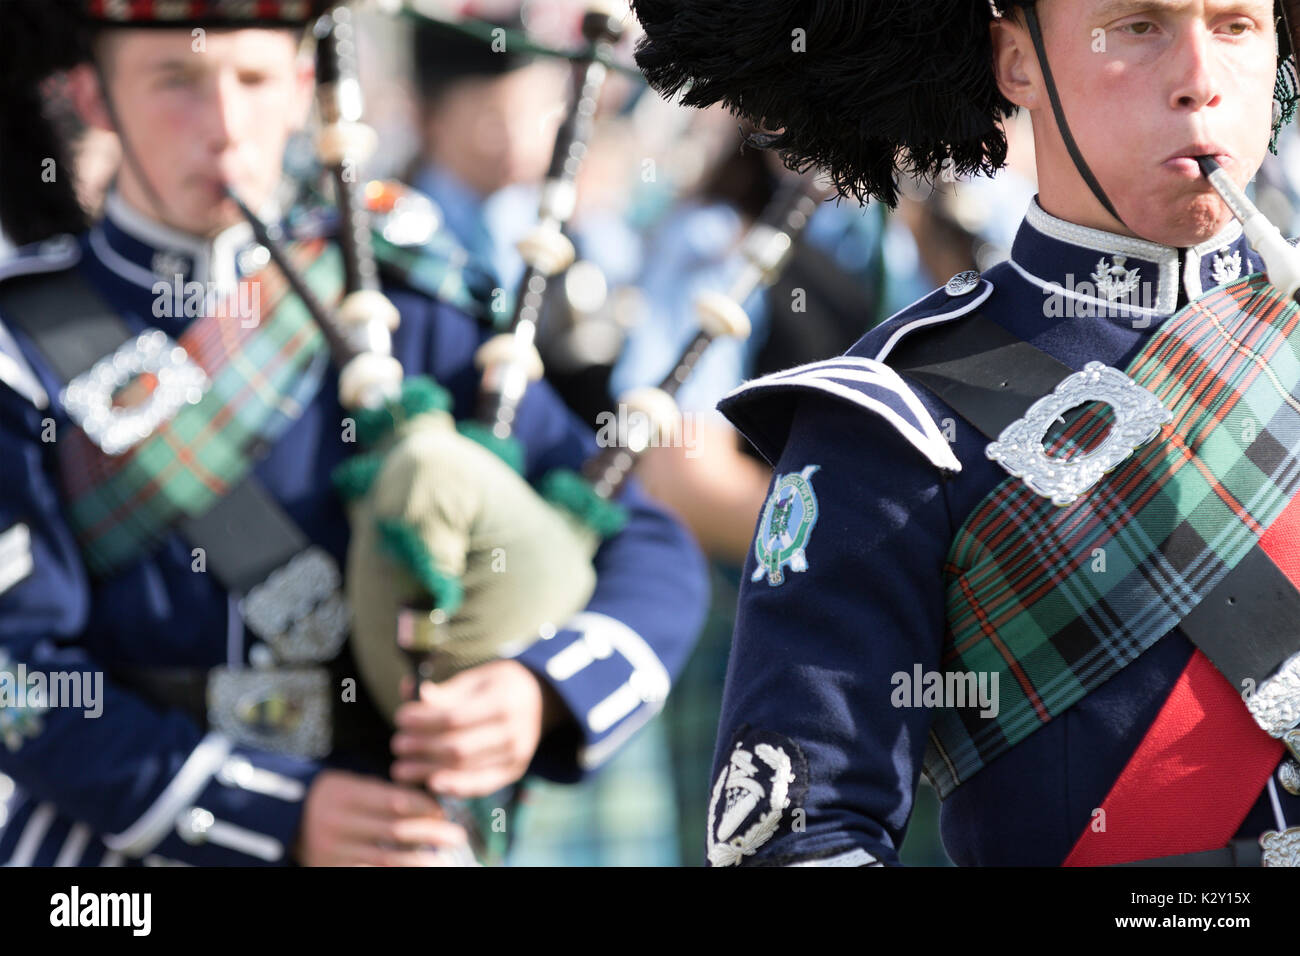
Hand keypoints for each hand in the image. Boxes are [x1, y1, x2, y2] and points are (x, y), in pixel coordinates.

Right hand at [293, 769, 469, 865]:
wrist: (285, 821)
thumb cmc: (331, 798)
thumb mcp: (351, 785)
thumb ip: (385, 793)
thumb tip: (431, 806)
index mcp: (345, 794)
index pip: (395, 800)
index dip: (424, 807)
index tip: (443, 812)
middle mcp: (338, 823)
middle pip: (395, 830)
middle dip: (431, 834)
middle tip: (457, 836)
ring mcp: (333, 850)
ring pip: (386, 858)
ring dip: (420, 860)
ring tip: (444, 860)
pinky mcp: (331, 868)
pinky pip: (370, 872)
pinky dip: (396, 872)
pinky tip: (416, 870)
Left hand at [389, 659, 563, 797]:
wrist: (542, 700)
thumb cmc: (499, 685)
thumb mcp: (476, 678)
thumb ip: (446, 692)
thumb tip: (413, 697)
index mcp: (503, 701)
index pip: (455, 718)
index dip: (423, 721)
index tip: (400, 718)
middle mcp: (513, 731)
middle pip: (458, 748)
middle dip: (421, 749)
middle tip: (396, 746)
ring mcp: (516, 755)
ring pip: (465, 770)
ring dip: (428, 772)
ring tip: (401, 769)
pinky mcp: (514, 771)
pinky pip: (480, 785)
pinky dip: (454, 788)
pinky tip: (430, 783)